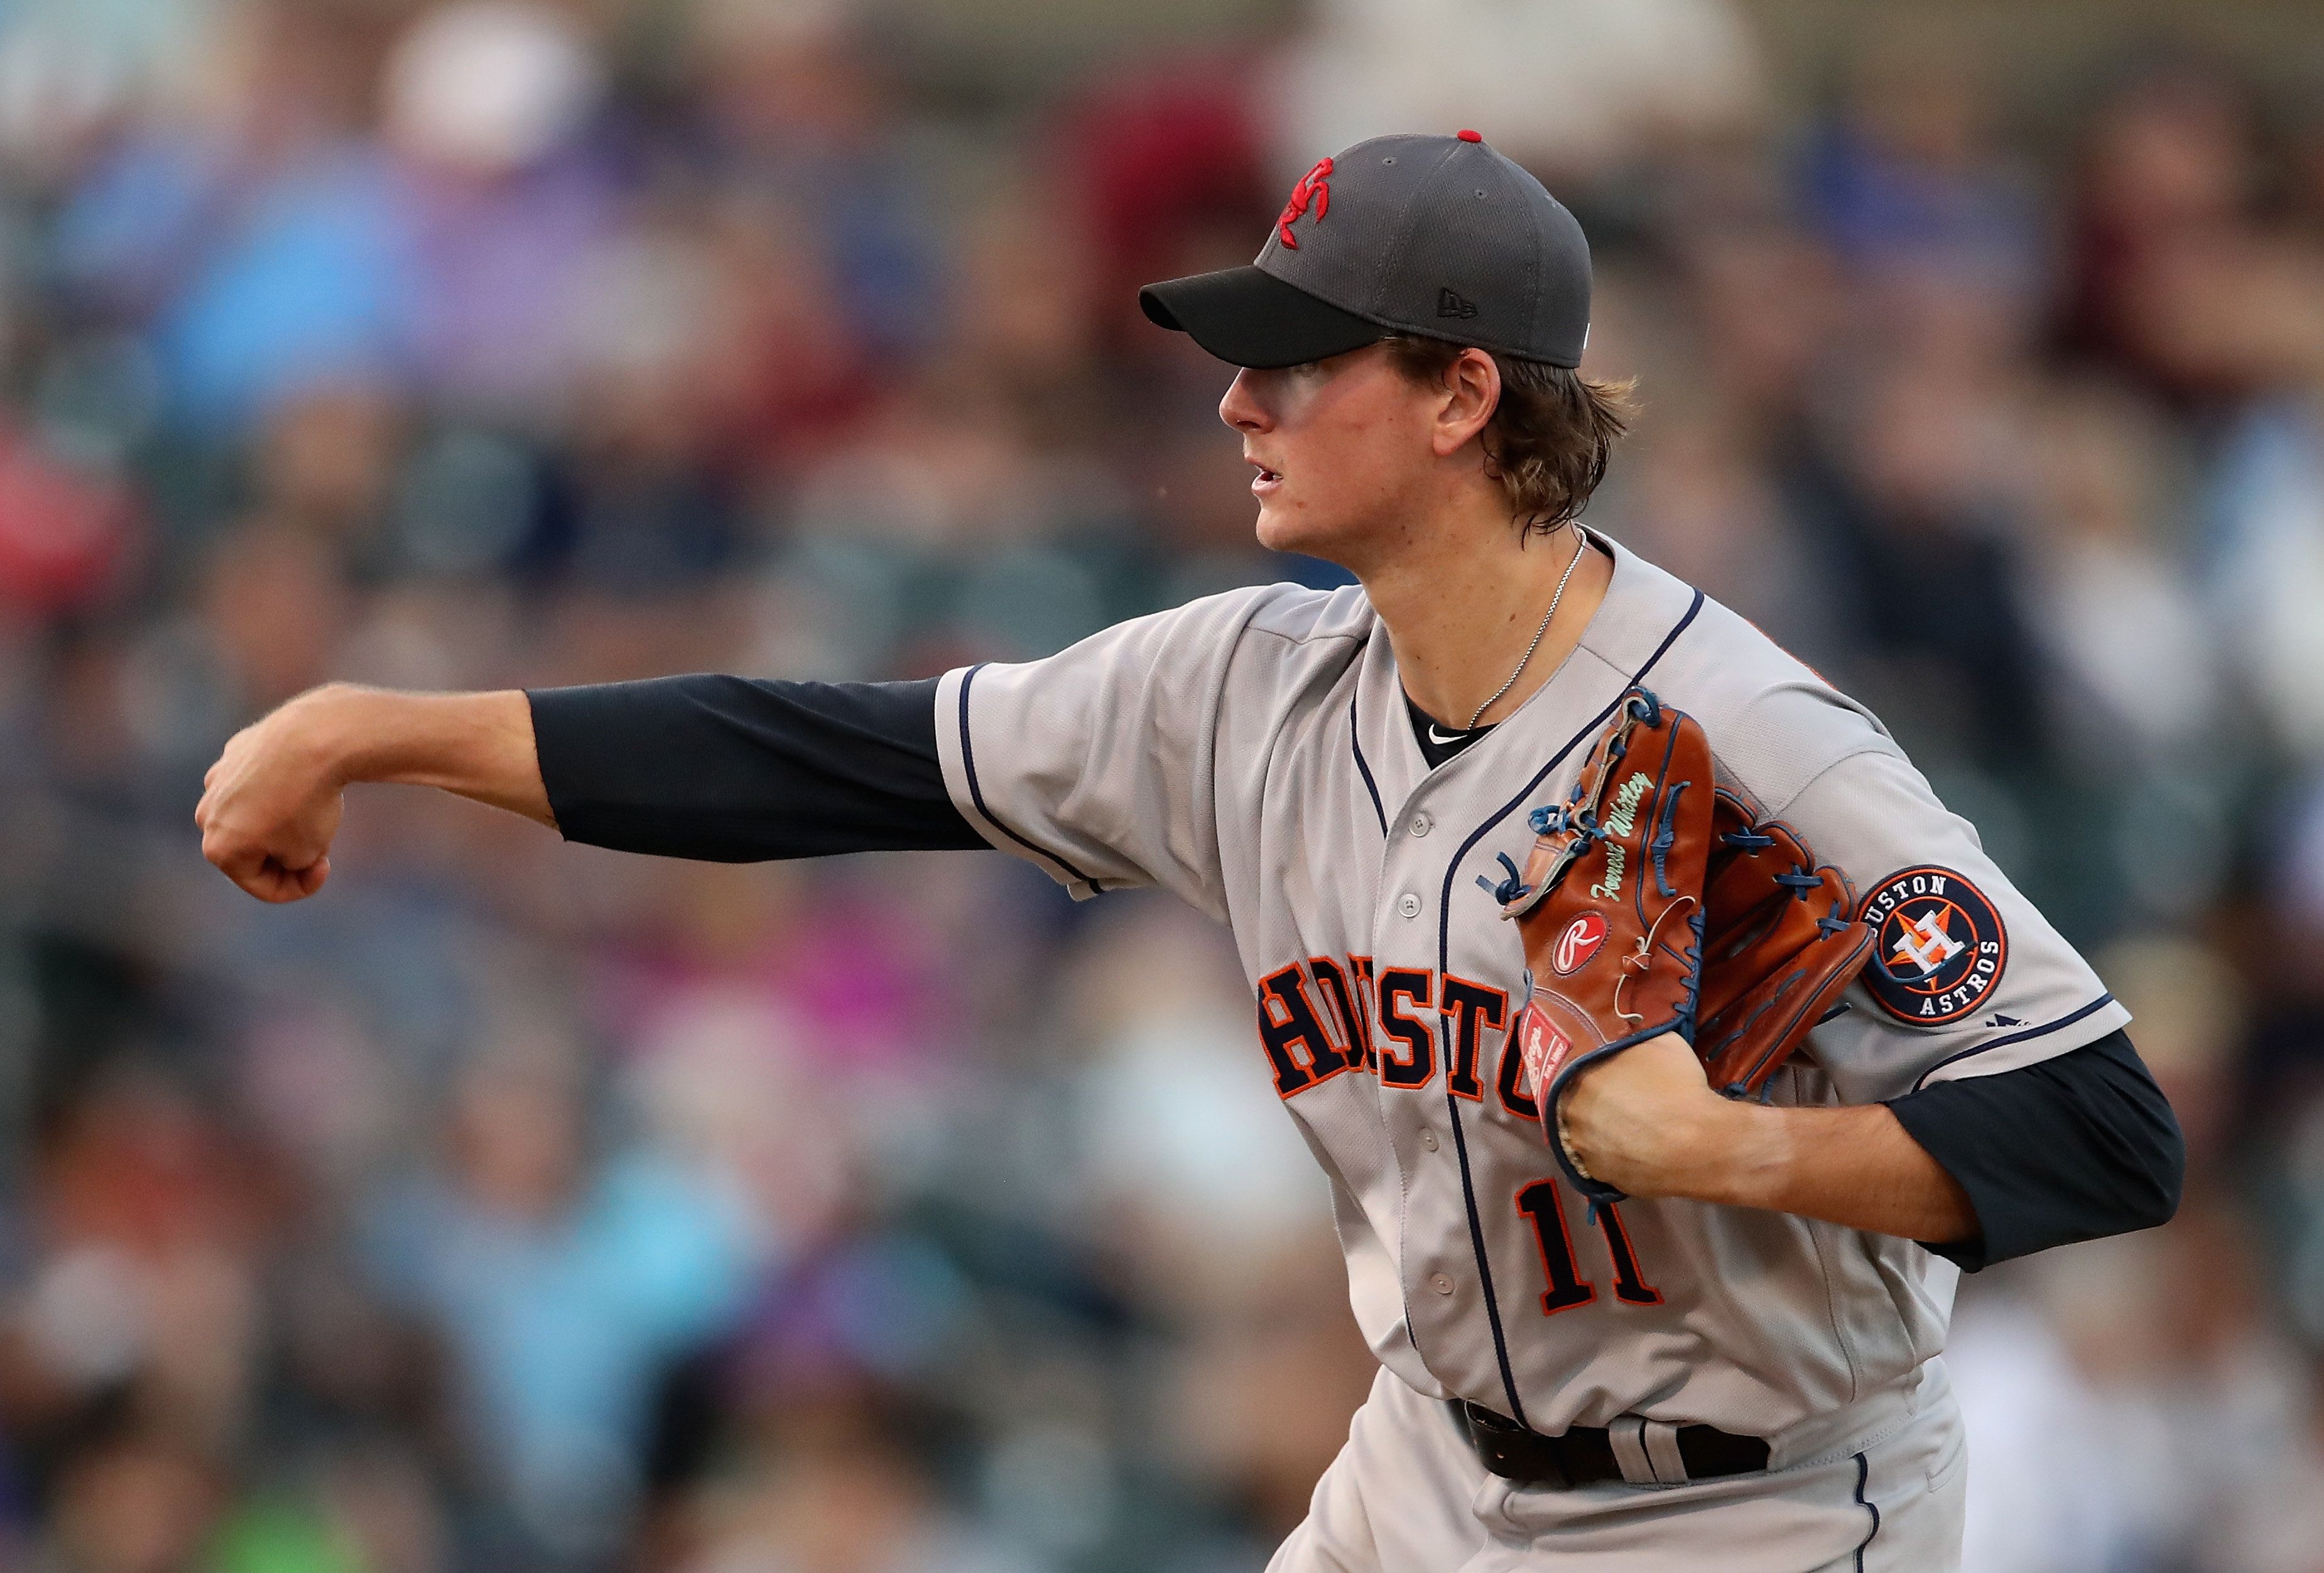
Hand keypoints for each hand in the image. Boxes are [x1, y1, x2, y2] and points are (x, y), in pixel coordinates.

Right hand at [196, 688, 348, 902]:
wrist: (313, 739)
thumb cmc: (309, 803)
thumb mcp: (305, 854)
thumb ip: (284, 863)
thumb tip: (271, 838)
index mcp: (217, 850)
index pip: (263, 886)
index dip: (300, 886)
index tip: (325, 867)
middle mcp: (207, 816)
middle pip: (252, 852)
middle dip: (287, 855)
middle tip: (322, 845)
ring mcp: (216, 781)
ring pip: (253, 816)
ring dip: (280, 824)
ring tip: (312, 812)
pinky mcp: (233, 753)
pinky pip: (259, 784)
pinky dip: (279, 790)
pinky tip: (302, 780)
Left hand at [1556, 1033, 1735, 1200]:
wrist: (1700, 1146)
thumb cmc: (1680, 1089)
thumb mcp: (1659, 1042)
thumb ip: (1632, 1039)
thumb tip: (1629, 1034)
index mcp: (1579, 1078)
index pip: (1570, 1070)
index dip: (1589, 1071)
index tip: (1605, 1073)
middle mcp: (1573, 1115)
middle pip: (1575, 1103)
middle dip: (1592, 1101)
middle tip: (1619, 1100)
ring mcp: (1585, 1151)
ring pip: (1585, 1135)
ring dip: (1599, 1130)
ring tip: (1627, 1127)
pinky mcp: (1601, 1178)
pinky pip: (1600, 1161)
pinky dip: (1612, 1155)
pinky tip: (1632, 1148)